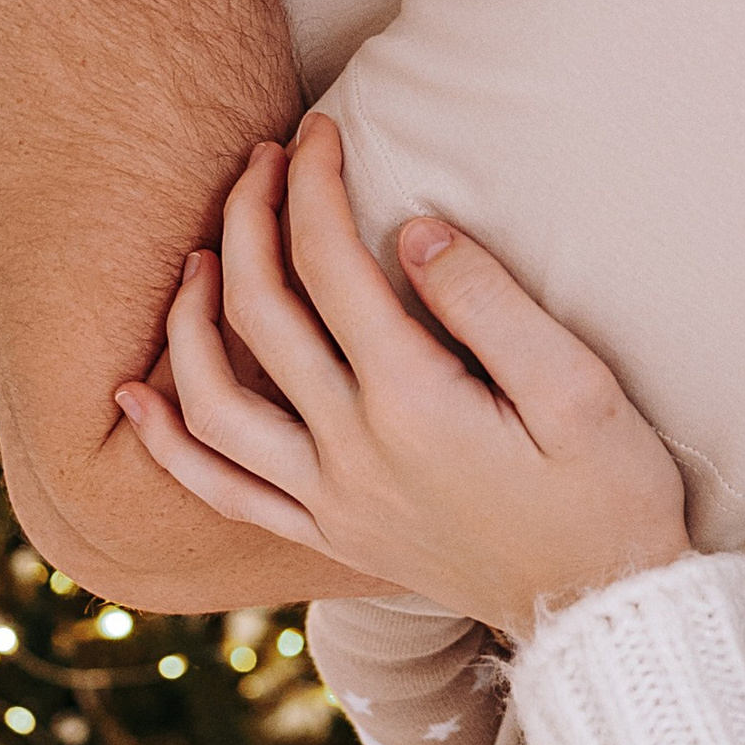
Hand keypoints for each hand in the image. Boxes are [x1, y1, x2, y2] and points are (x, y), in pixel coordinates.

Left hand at [113, 121, 689, 632]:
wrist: (604, 612)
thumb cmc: (609, 493)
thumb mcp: (581, 391)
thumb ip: (491, 306)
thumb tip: (414, 230)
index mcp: (414, 403)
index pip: (331, 266)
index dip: (315, 185)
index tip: (321, 131)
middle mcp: (352, 452)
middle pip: (261, 314)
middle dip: (252, 218)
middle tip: (264, 157)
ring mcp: (330, 501)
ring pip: (216, 401)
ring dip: (191, 317)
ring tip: (200, 252)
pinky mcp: (327, 537)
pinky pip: (222, 490)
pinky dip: (167, 442)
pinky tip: (135, 397)